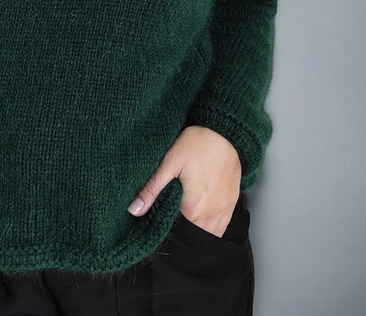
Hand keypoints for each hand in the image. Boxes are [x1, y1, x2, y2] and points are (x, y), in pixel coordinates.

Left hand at [127, 125, 241, 236]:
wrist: (226, 132)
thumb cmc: (198, 143)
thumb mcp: (170, 163)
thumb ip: (152, 189)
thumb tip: (134, 210)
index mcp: (192, 208)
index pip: (174, 231)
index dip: (162, 226)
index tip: (156, 218)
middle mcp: (210, 214)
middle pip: (190, 235)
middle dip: (178, 229)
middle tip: (168, 214)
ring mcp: (222, 210)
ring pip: (207, 234)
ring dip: (194, 231)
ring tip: (183, 216)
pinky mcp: (231, 204)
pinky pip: (221, 228)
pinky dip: (210, 229)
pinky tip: (200, 222)